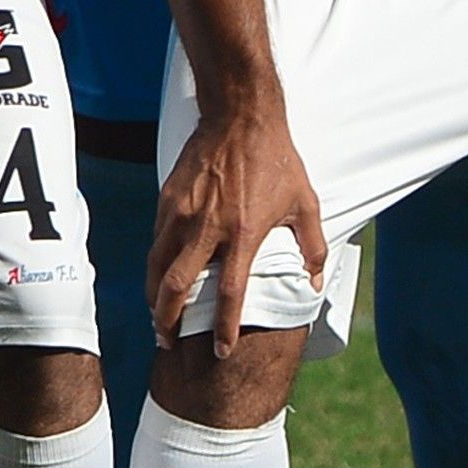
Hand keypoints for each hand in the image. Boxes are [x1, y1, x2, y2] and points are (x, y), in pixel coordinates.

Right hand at [148, 99, 326, 349]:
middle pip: (178, 286)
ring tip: (156, 318)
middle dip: (168, 320)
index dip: (222, 327)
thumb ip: (312, 247)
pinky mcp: (168, 198)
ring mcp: (183, 212)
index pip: (228, 293)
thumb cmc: (277, 159)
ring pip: (157, 265)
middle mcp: (207, 227)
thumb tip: (314, 283)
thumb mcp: (305, 202)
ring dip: (154, 297)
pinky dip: (155, 264)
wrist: (240, 116)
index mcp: (243, 233)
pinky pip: (156, 240)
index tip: (220, 351)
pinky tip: (158, 277)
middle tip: (167, 341)